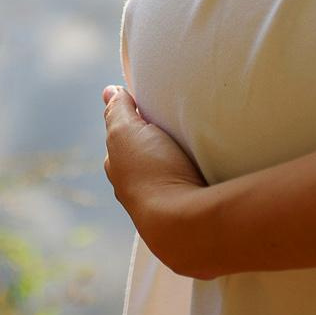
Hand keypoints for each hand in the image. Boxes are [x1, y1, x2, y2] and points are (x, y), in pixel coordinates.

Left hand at [102, 84, 214, 278]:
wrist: (183, 223)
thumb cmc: (153, 173)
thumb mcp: (127, 131)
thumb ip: (118, 110)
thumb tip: (109, 91)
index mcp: (119, 169)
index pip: (122, 140)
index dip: (133, 122)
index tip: (150, 109)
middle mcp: (135, 191)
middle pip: (143, 161)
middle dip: (154, 146)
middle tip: (175, 128)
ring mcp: (160, 208)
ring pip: (165, 179)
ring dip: (176, 167)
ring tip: (196, 152)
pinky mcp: (186, 219)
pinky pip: (187, 193)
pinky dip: (193, 182)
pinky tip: (206, 176)